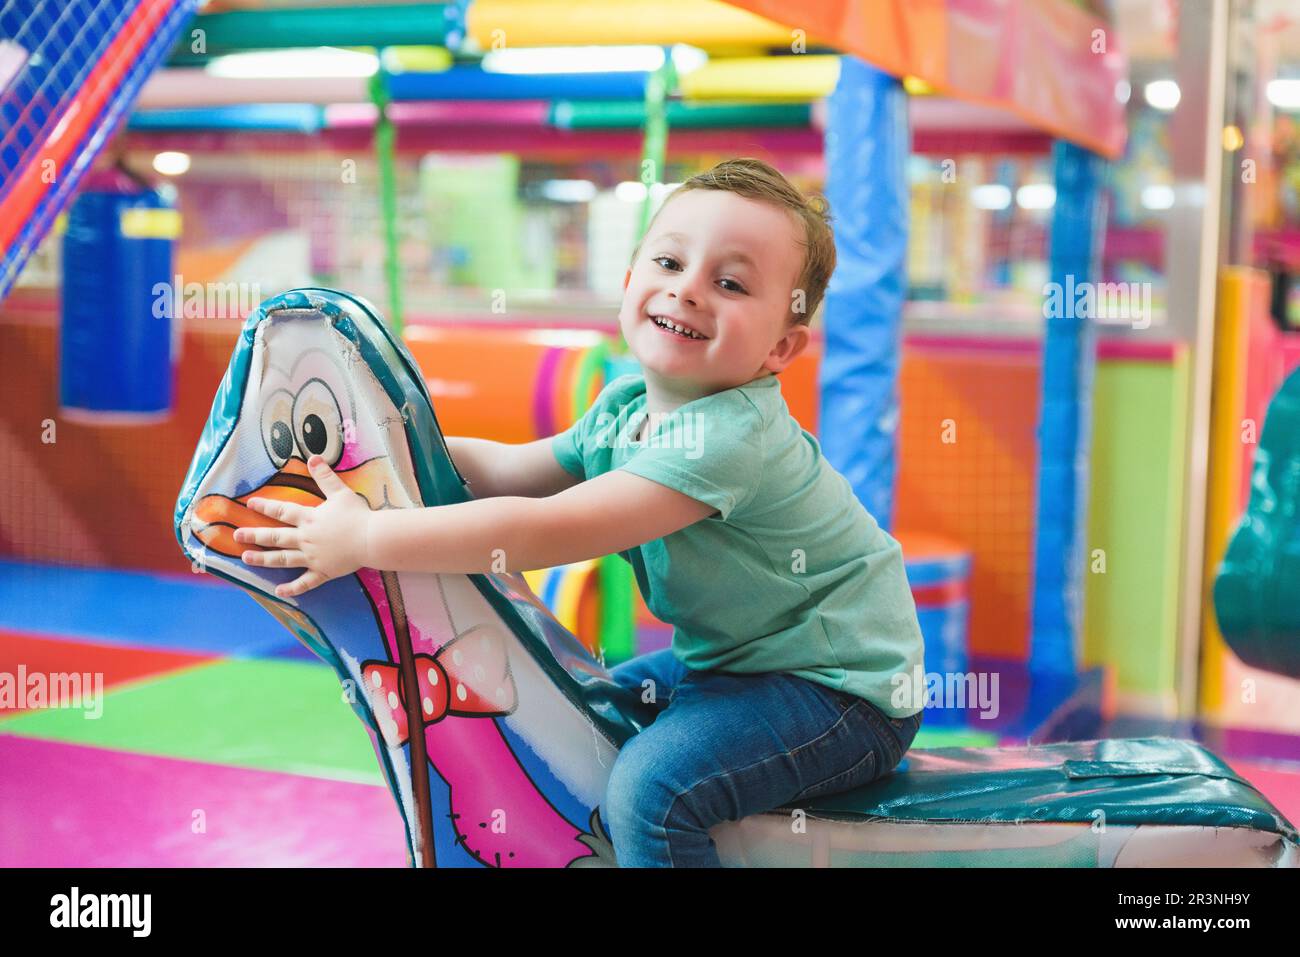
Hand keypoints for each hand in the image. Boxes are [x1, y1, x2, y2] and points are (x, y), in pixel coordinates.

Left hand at [234, 455, 372, 598]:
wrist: (372, 539)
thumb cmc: (357, 515)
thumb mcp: (340, 492)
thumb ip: (325, 476)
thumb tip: (313, 457)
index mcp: (309, 519)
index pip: (282, 511)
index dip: (265, 506)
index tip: (250, 504)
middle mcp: (305, 539)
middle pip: (275, 537)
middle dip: (254, 535)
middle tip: (237, 535)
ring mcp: (312, 557)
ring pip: (283, 559)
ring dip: (263, 559)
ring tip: (246, 558)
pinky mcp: (323, 571)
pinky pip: (305, 582)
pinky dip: (292, 588)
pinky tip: (278, 592)